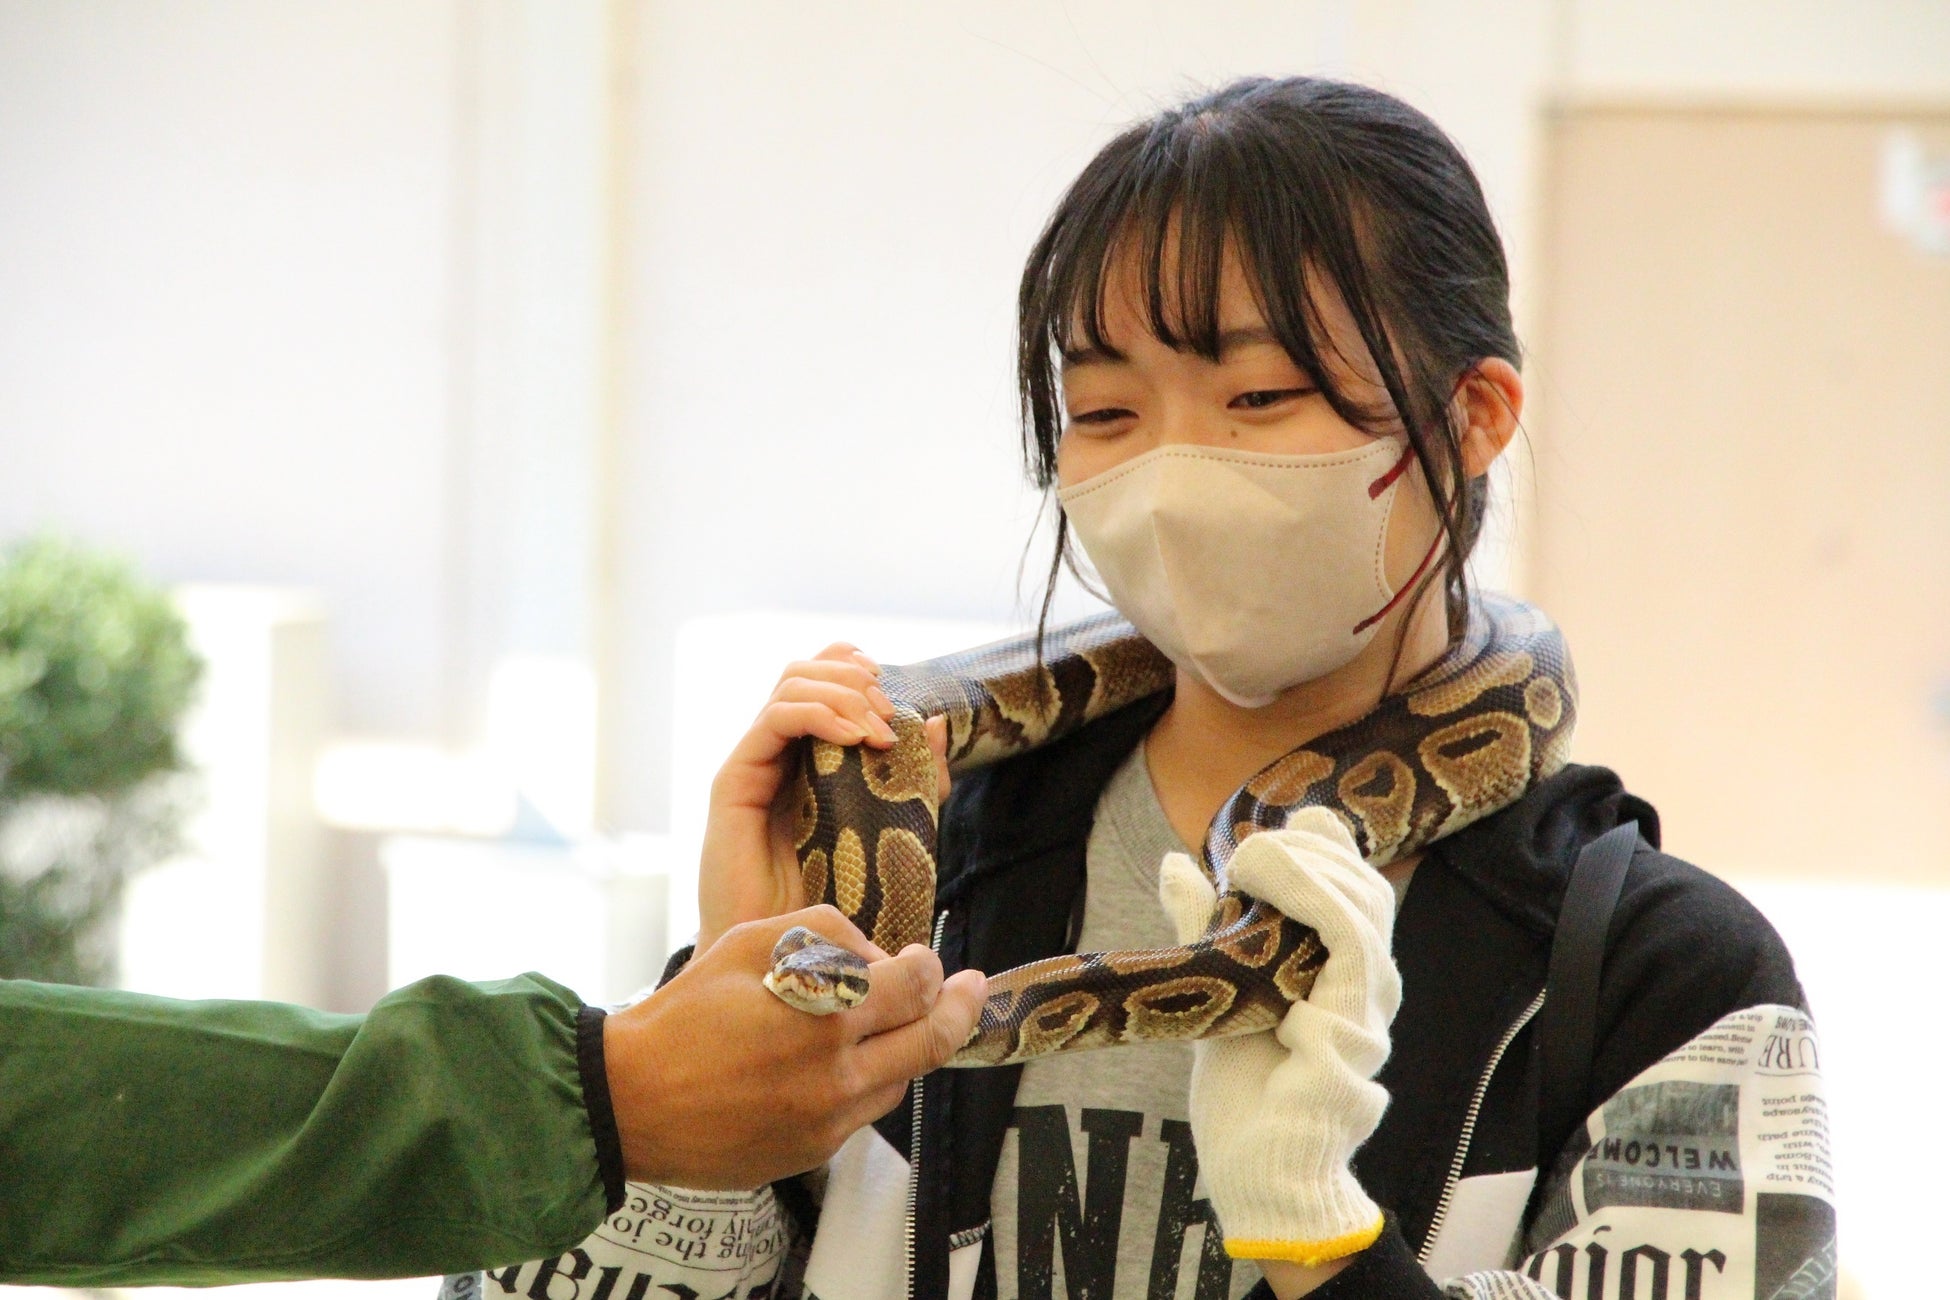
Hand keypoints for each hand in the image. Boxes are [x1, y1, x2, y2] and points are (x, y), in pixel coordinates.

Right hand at [603, 905, 985, 1188]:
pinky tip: (841, 1060)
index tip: (922, 956)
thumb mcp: (750, 941)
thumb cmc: (684, 1014)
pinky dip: (865, 1080)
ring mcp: (827, 1122)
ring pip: (901, 1079)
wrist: (629, 1101)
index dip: (928, 965)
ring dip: (907, 1045)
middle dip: (960, 1008)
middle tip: (971, 987)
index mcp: (825, 1016)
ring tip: (895, 1019)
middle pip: (934, 1040)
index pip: (916, 986)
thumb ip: (825, 934)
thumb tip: (876, 955)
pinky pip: (862, 1112)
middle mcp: (837, 1076)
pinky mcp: (811, 1153)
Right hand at [696, 644, 949, 953]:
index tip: (897, 697)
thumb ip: (915, 783)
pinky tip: (853, 739)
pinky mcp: (734, 780)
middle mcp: (777, 752)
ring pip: (791, 683)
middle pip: (806, 670)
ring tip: (879, 730)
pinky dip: (820, 714)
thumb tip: (938, 724)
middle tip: (891, 715)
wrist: (782, 958)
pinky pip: (774, 719)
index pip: (824, 680)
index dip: (857, 669)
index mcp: (808, 758)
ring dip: (844, 693)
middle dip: (856, 678)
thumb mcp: (890, 832)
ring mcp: (754, 762)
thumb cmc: (830, 903)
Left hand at [1158, 809, 1400, 1296]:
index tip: (1277, 822)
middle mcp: (1367, 990)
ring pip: (1360, 915)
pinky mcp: (1351, 1042)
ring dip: (1306, 870)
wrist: (1257, 1173)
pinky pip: (1347, 955)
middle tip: (1252, 843)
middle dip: (1313, 848)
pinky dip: (1313, 906)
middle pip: (1366, 891)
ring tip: (1253, 856)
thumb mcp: (1218, 991)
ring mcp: (1366, 1017)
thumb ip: (1207, 928)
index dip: (1327, 844)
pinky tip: (1271, 889)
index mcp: (1344, 975)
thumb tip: (1176, 863)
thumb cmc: (1245, 1091)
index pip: (1358, 889)